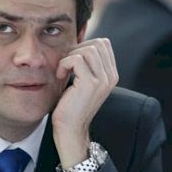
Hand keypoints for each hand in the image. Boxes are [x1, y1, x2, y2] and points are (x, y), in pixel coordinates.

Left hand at [51, 38, 117, 167]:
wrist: (70, 129)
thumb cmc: (70, 105)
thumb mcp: (81, 81)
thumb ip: (85, 63)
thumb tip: (77, 42)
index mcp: (111, 74)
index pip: (103, 44)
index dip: (84, 46)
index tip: (71, 61)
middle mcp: (111, 76)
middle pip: (97, 43)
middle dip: (77, 49)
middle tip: (66, 65)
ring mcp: (103, 80)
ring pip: (88, 49)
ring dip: (70, 56)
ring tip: (63, 71)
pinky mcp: (91, 84)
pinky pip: (76, 59)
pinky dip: (64, 64)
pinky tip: (60, 76)